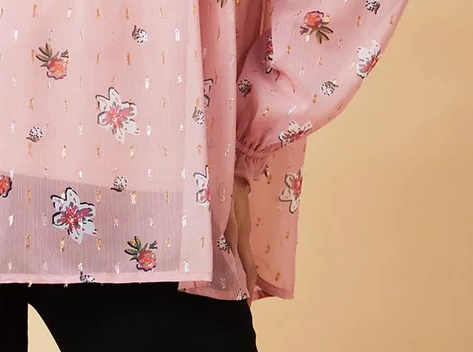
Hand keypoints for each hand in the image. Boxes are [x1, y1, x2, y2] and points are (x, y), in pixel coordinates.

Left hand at [224, 175, 257, 299]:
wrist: (236, 169)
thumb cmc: (229, 186)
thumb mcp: (227, 206)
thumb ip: (228, 225)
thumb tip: (231, 248)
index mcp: (241, 234)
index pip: (249, 266)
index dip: (249, 285)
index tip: (247, 303)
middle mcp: (242, 234)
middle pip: (245, 263)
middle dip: (242, 281)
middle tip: (235, 298)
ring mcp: (239, 227)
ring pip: (238, 253)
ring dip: (235, 268)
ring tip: (227, 283)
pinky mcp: (235, 221)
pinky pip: (234, 243)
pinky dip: (231, 255)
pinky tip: (222, 257)